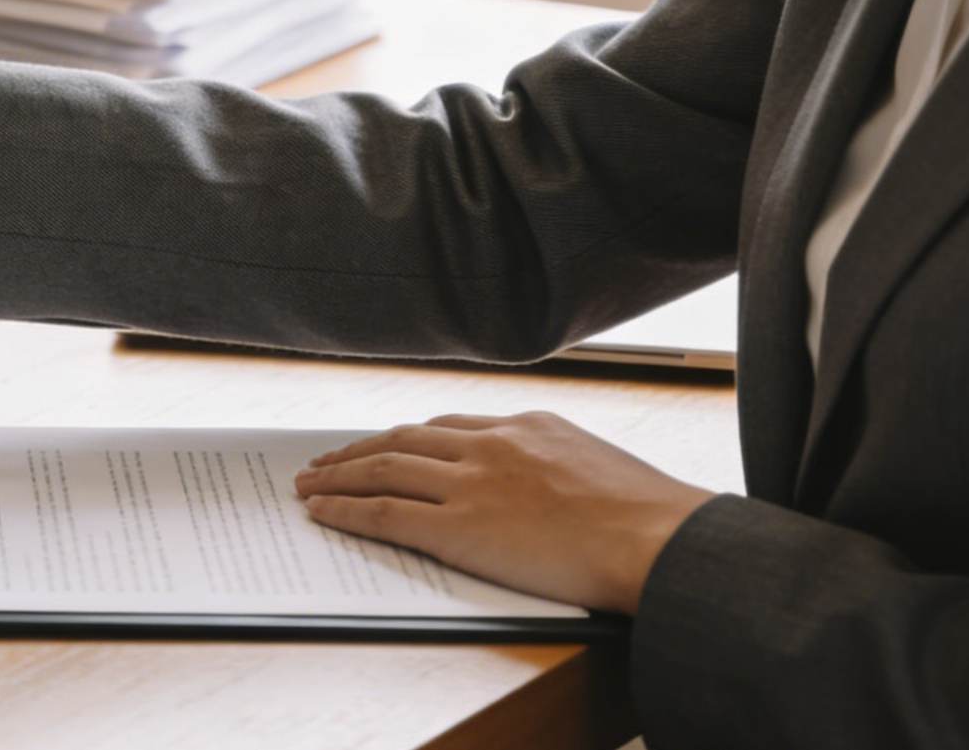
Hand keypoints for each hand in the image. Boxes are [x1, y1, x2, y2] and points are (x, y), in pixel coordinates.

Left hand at [292, 411, 715, 614]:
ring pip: (384, 469)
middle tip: (325, 460)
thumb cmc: (649, 520)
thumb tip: (552, 490)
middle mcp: (491, 445)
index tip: (384, 443)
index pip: (450, 426)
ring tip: (309, 484)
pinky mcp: (459, 528)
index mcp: (528, 426)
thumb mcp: (602, 468)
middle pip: (405, 439)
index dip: (408, 438)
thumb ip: (561, 466)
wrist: (659, 542)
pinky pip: (384, 513)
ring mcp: (471, 485)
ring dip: (338, 475)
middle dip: (359, 449)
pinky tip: (322, 512)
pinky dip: (345, 510)